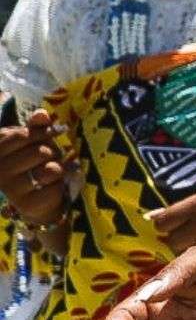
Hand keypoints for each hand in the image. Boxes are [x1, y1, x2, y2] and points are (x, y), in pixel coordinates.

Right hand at [0, 109, 74, 226]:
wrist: (35, 199)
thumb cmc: (31, 164)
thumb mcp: (31, 143)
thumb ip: (35, 127)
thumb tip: (42, 114)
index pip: (24, 135)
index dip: (44, 132)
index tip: (58, 131)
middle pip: (41, 152)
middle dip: (53, 153)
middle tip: (52, 157)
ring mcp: (10, 189)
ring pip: (50, 169)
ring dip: (58, 168)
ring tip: (54, 171)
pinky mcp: (26, 204)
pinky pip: (56, 187)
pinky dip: (60, 185)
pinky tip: (53, 187)